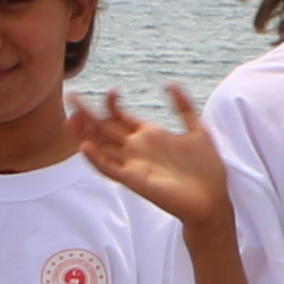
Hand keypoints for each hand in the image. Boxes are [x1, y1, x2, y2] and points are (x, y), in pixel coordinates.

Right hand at [73, 85, 234, 230]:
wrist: (212, 199)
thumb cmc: (206, 169)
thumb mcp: (197, 130)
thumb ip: (183, 106)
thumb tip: (169, 83)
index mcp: (148, 136)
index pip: (121, 117)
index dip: (111, 104)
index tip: (113, 90)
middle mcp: (136, 149)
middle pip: (104, 129)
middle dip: (87, 114)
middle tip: (71, 98)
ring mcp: (133, 164)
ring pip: (101, 147)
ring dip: (84, 134)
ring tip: (70, 119)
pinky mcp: (134, 180)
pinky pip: (109, 169)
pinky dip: (96, 159)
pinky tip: (85, 147)